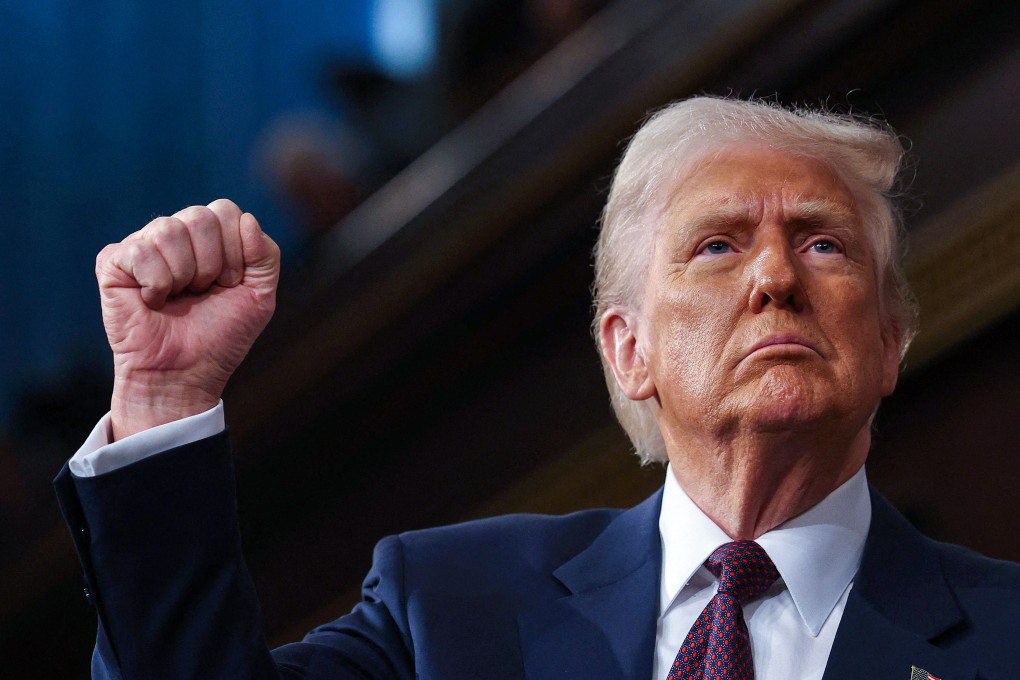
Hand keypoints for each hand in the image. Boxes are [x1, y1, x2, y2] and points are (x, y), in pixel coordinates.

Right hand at [96, 199, 279, 439]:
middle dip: (211, 264)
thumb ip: (266, 256)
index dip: (235, 252)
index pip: (226, 211)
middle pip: (200, 216)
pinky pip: (140, 251)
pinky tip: (152, 301)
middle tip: (202, 292)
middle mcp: (176, 234)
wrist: (185, 373)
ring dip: (184, 274)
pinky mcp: (113, 262)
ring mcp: (143, 245)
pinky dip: (156, 283)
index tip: (229, 284)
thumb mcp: (260, 296)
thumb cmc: (220, 336)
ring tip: (178, 297)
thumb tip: (247, 218)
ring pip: (169, 229)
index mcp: (210, 237)